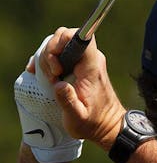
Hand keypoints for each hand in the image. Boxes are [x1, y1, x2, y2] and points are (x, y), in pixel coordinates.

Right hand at [14, 35, 82, 162]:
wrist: (107, 126)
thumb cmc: (94, 123)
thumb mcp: (78, 118)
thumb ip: (68, 101)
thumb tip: (58, 84)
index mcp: (91, 68)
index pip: (80, 36)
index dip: (61, 42)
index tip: (55, 66)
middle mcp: (89, 60)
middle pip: (64, 37)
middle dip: (49, 54)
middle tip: (52, 77)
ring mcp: (83, 62)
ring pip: (59, 45)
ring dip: (47, 59)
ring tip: (50, 80)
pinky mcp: (78, 67)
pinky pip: (60, 55)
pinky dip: (48, 62)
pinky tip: (42, 75)